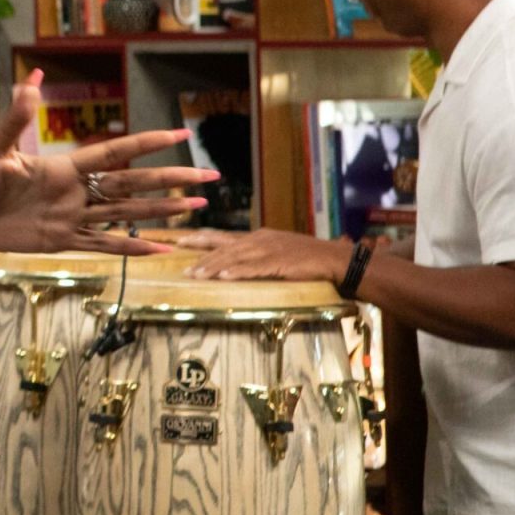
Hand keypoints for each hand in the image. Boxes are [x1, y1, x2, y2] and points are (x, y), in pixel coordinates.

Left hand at [0, 70, 216, 256]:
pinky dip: (132, 248)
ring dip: (162, 210)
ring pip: (127, 213)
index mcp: (64, 167)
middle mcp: (77, 192)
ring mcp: (73, 217)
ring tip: (197, 206)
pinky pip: (103, 245)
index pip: (113, 153)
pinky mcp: (63, 241)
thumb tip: (28, 80)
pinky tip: (161, 249)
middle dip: (170, 179)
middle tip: (209, 176)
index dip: (145, 143)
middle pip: (133, 183)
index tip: (179, 132)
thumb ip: (14, 118)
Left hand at [182, 229, 351, 281]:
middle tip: (183, 269)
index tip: (180, 241)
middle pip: (224, 248)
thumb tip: (235, 260)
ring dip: (213, 267)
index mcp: (257, 236)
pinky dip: (237, 273)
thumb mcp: (276, 249)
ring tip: (196, 275)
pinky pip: (253, 269)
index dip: (201, 239)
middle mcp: (259, 240)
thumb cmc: (305, 256)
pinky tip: (223, 277)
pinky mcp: (278, 263)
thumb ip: (256, 253)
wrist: (333, 258)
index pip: (223, 237)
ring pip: (234, 258)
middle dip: (202, 258)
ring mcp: (268, 251)